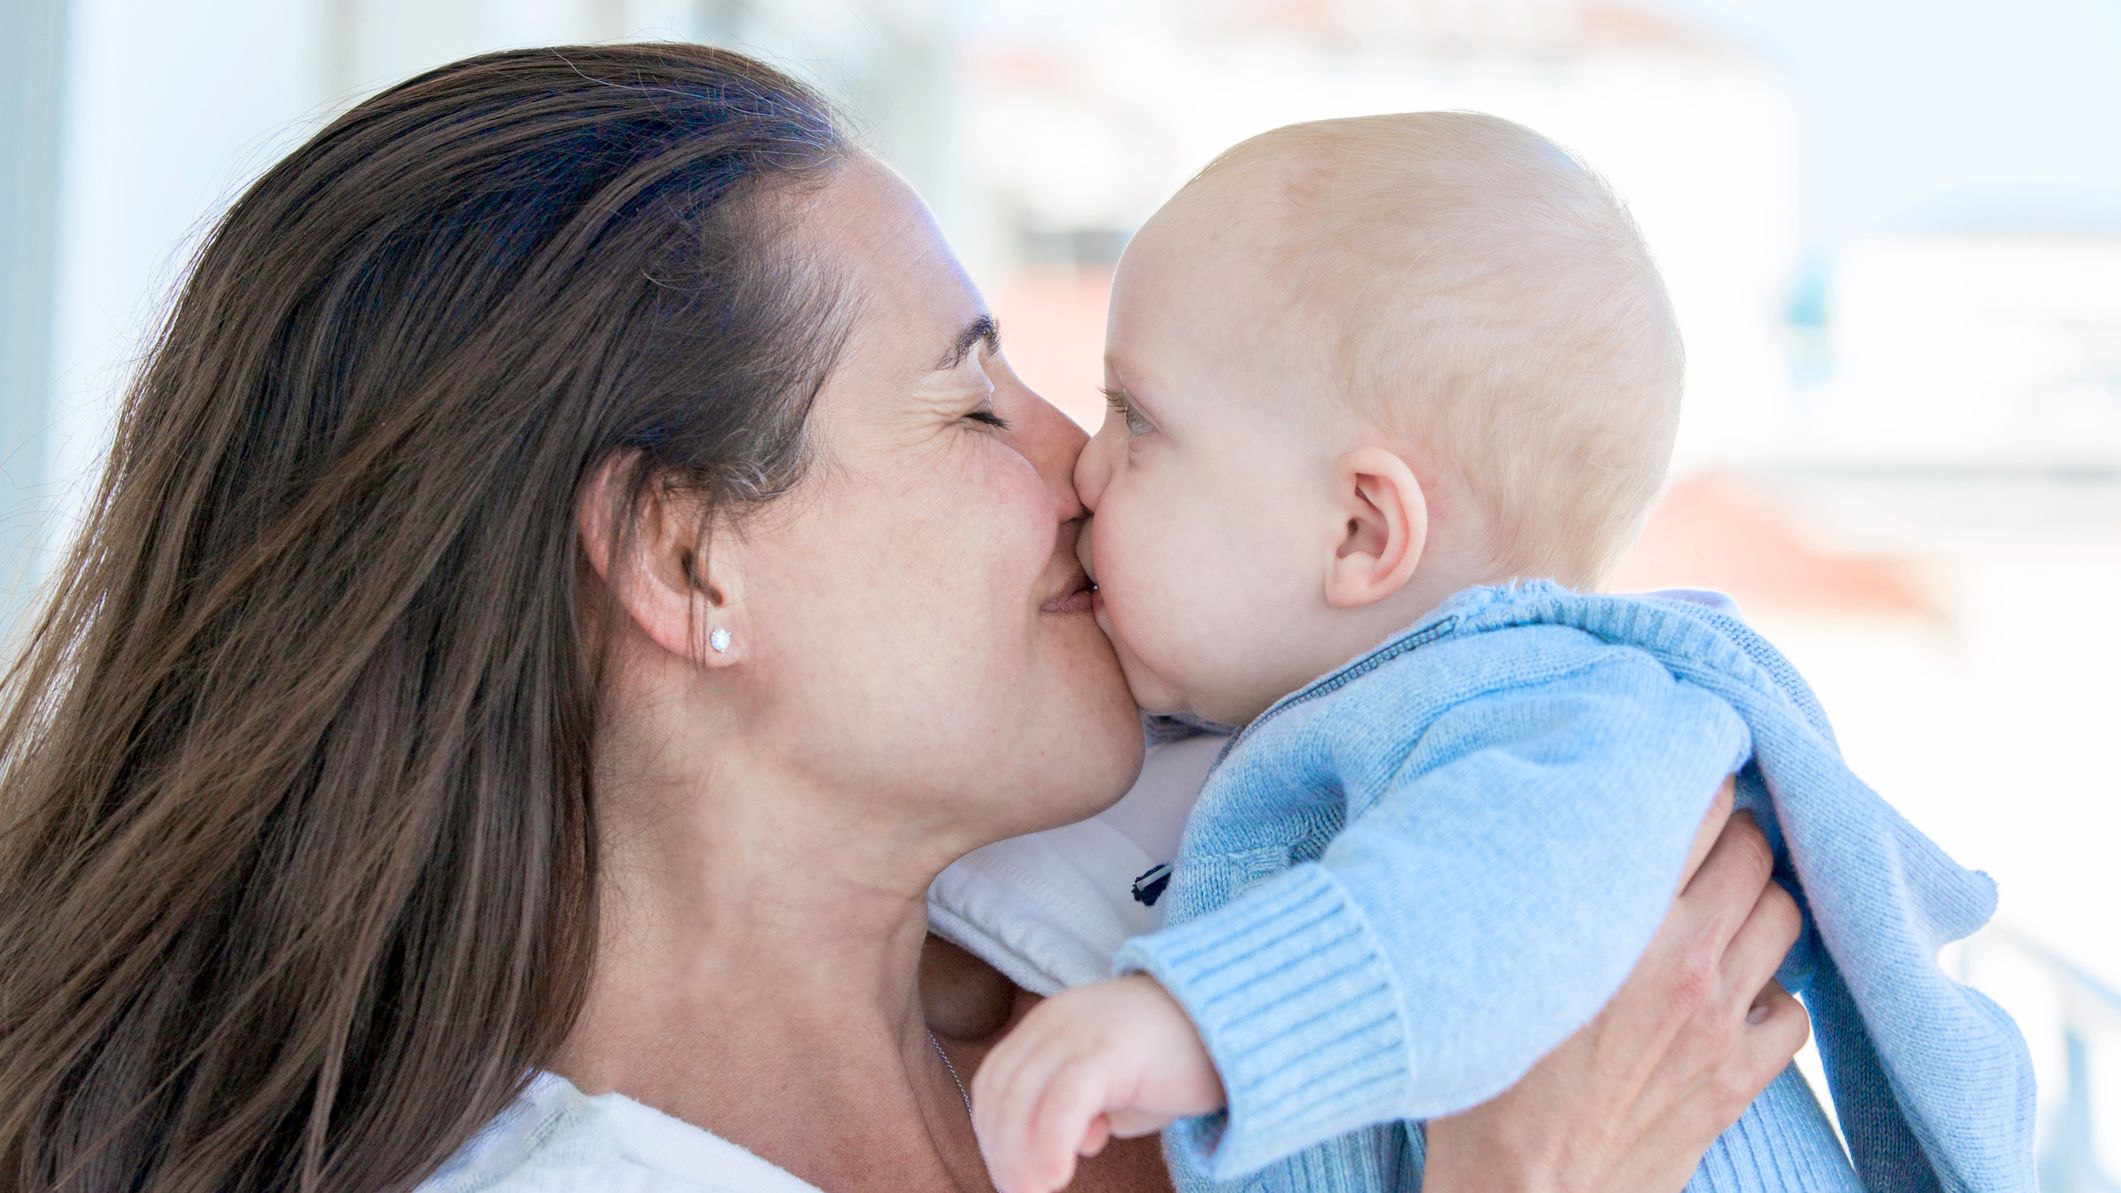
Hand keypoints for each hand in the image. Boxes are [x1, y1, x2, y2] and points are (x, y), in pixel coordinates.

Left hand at [970, 974, 1224, 1192]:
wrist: (1235, 1021)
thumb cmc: (1174, 1059)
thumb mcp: (1115, 1086)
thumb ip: (1080, 1109)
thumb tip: (1065, 1144)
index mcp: (1048, 1025)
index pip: (995, 1080)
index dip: (992, 1132)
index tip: (1008, 1174)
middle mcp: (1056, 1021)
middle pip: (1003, 1091)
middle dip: (1003, 1151)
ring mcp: (1082, 1029)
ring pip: (1026, 1097)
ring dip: (1022, 1153)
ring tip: (1035, 1191)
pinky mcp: (1112, 1047)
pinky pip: (1067, 1097)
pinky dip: (1052, 1139)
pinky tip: (1059, 1173)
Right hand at [1423, 779, 1809, 1192]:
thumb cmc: (1479, 1080)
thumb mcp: (1492, 963)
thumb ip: (1523, 887)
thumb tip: (1530, 820)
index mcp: (1621, 920)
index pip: (1698, 806)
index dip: (1689, 780)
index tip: (1670, 777)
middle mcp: (1684, 960)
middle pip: (1756, 851)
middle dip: (1733, 832)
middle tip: (1695, 837)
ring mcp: (1720, 1019)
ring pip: (1786, 917)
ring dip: (1758, 901)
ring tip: (1718, 905)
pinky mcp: (1738, 1076)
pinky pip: (1794, 1008)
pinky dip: (1773, 989)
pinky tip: (1730, 990)